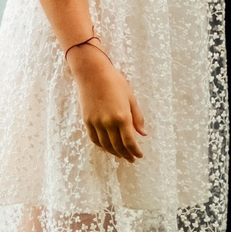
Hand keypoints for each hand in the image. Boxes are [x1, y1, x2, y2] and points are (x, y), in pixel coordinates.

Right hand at [68, 44, 146, 161]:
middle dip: (126, 155)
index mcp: (122, 117)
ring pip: (105, 145)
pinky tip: (107, 147)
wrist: (92, 72)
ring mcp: (96, 122)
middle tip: (131, 159)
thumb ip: (137, 117)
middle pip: (118, 146)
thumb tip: (143, 133)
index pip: (130, 142)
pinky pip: (94, 138)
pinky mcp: (87, 120)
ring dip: (114, 152)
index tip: (139, 155)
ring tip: (120, 155)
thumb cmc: (114, 81)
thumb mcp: (130, 98)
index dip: (135, 151)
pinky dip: (101, 145)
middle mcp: (108, 123)